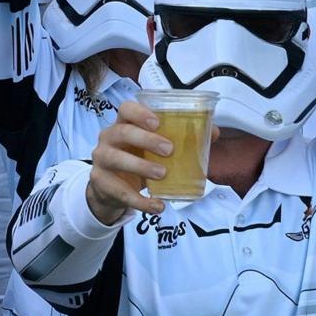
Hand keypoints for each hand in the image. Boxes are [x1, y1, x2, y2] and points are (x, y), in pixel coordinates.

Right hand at [86, 99, 188, 222]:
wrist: (110, 187)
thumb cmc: (138, 159)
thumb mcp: (153, 148)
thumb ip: (181, 139)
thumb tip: (213, 132)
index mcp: (123, 124)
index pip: (125, 109)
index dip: (140, 113)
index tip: (158, 122)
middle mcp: (108, 138)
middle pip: (121, 132)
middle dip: (145, 139)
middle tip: (169, 150)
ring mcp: (101, 160)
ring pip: (115, 159)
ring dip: (140, 166)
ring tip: (163, 174)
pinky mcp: (101, 182)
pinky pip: (120, 192)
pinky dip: (140, 201)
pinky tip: (158, 206)